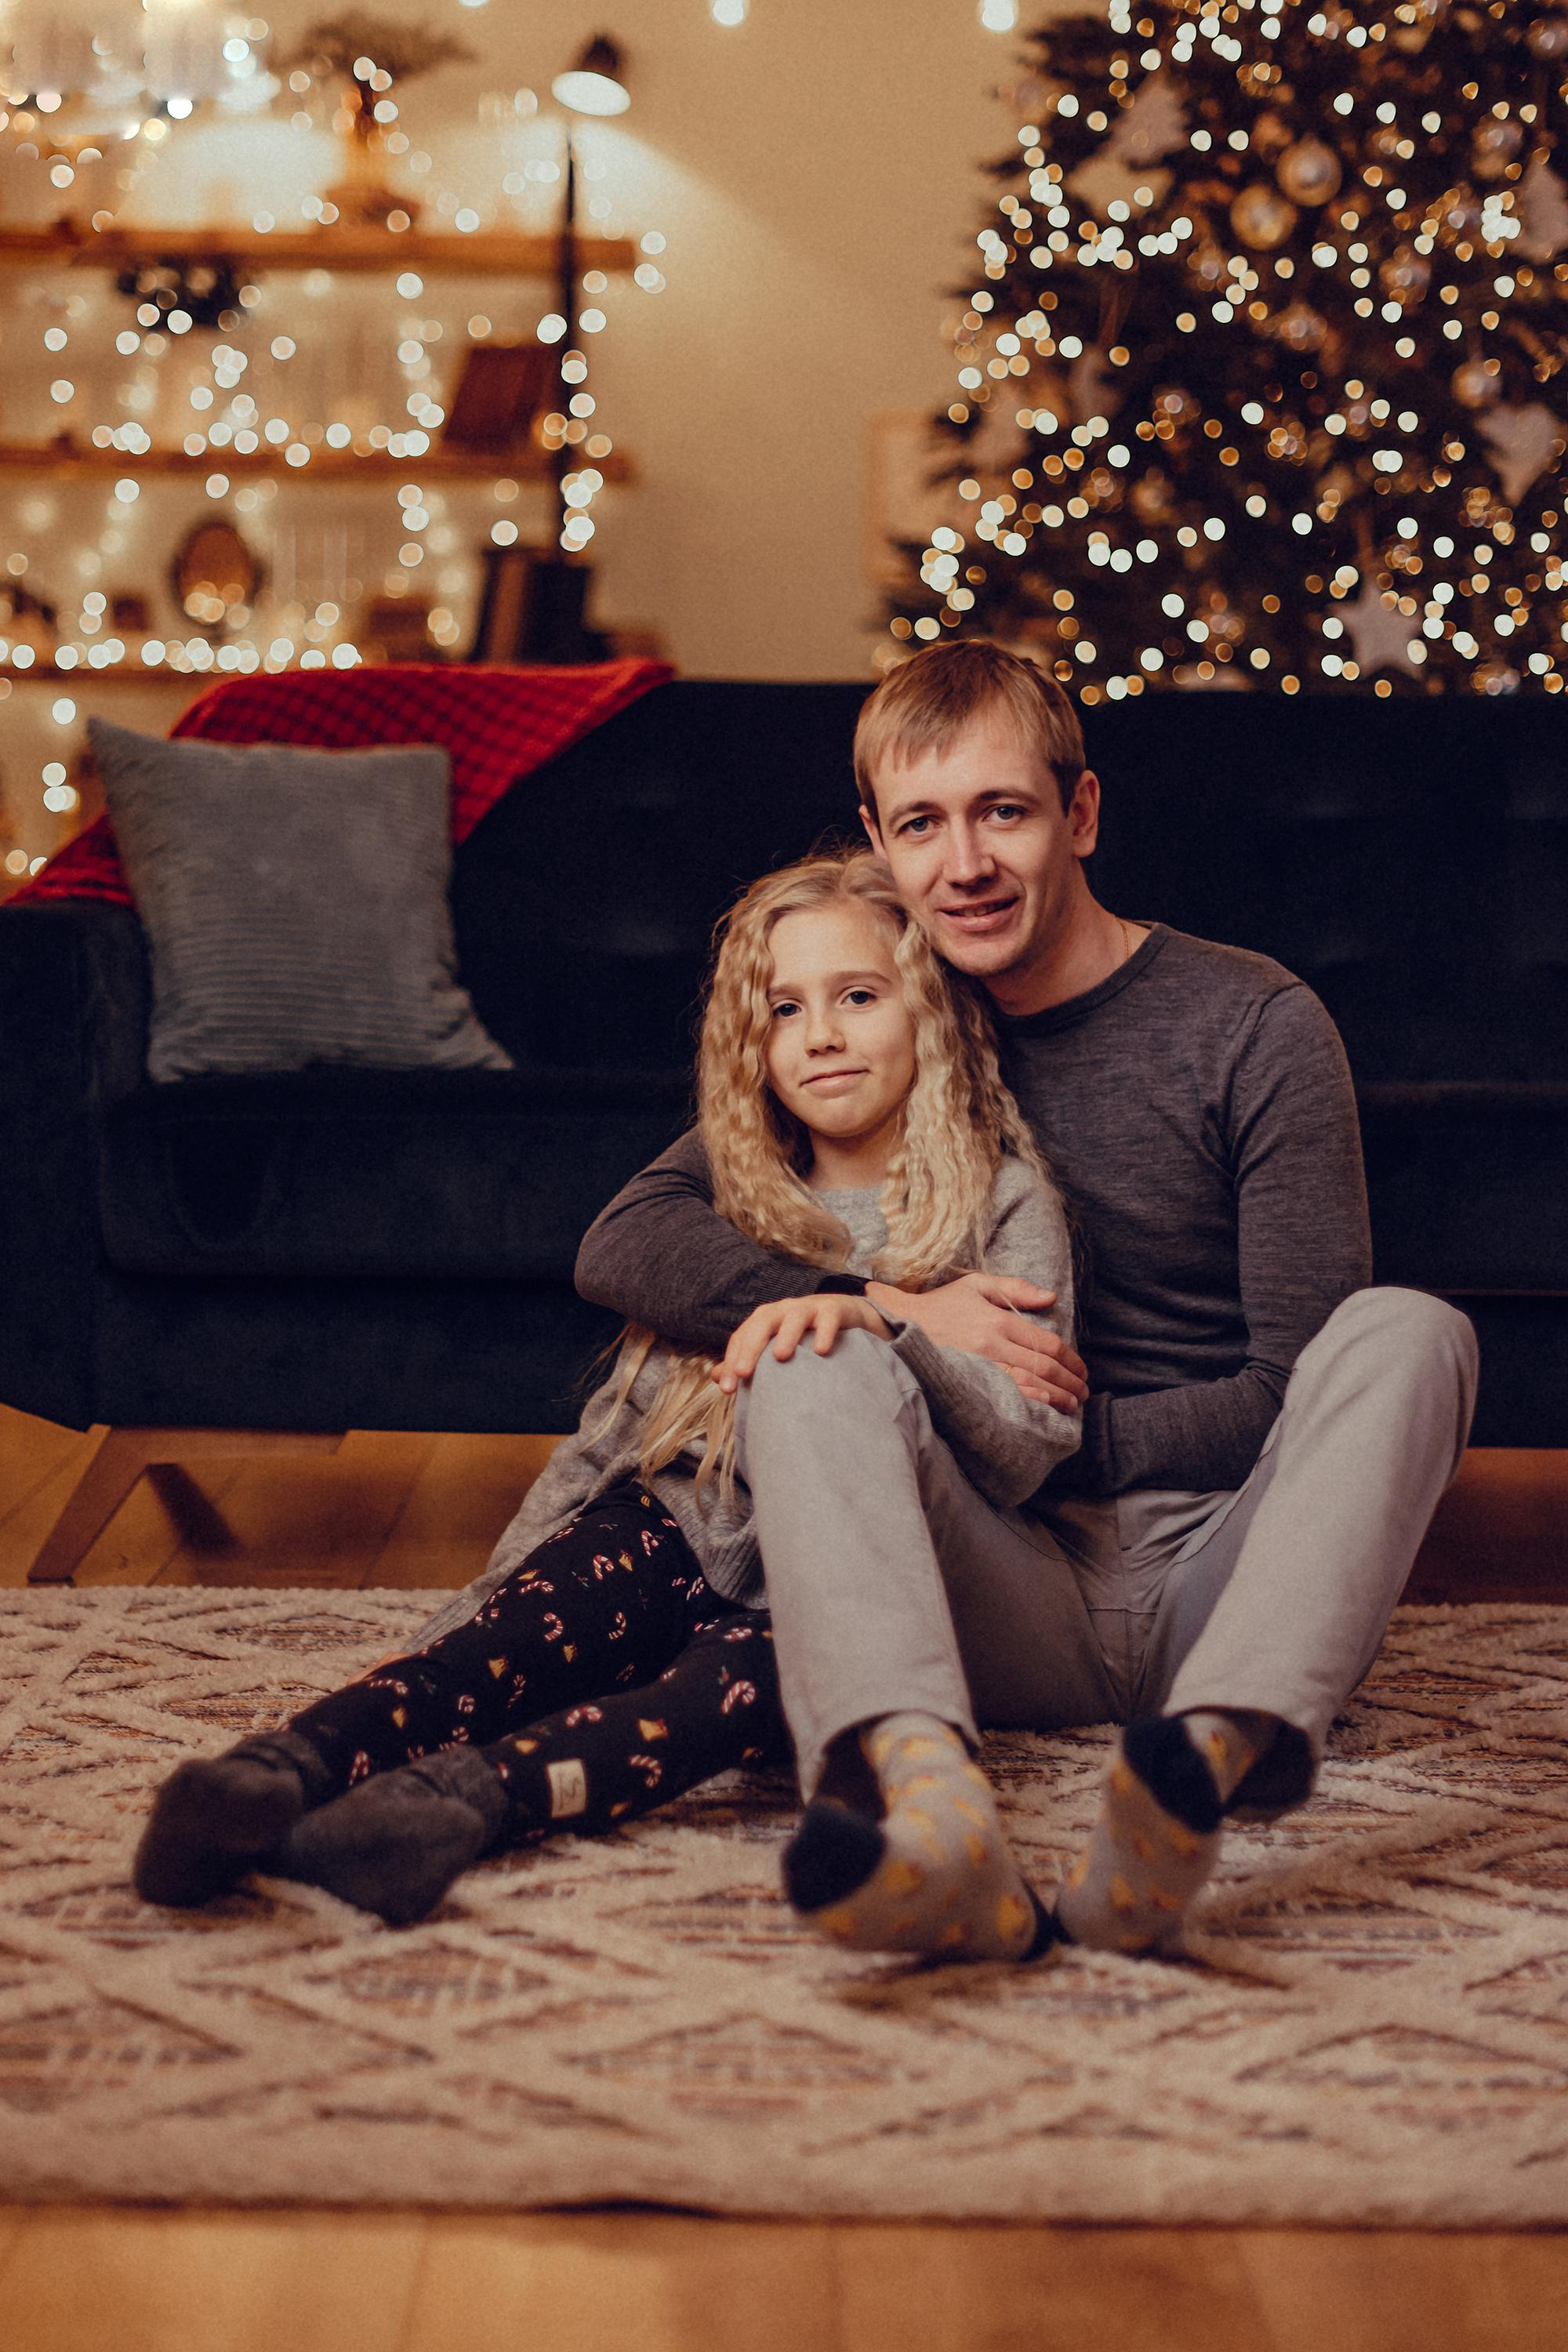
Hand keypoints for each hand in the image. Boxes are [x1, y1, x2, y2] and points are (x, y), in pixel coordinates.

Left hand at [714, 1294, 892, 1392]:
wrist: (842, 1314)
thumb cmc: (802, 1336)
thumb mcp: (773, 1346)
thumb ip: (747, 1360)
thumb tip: (717, 1377)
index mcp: (765, 1320)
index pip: (742, 1337)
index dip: (731, 1360)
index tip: (728, 1389)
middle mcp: (783, 1311)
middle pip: (762, 1323)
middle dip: (751, 1347)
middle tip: (743, 1372)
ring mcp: (809, 1308)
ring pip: (794, 1317)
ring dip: (786, 1335)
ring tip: (780, 1357)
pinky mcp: (834, 1310)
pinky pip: (828, 1319)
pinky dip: (824, 1332)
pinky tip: (821, 1352)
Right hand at [865, 1272, 1088, 1412]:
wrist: (898, 1325)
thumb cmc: (940, 1305)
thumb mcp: (977, 1285)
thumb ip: (1015, 1289)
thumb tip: (1050, 1298)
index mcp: (998, 1320)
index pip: (1046, 1343)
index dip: (1071, 1359)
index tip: (1082, 1371)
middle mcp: (992, 1344)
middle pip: (1043, 1366)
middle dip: (1071, 1382)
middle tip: (1084, 1392)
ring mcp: (979, 1366)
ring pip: (1029, 1385)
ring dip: (1057, 1397)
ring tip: (1072, 1405)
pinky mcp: (967, 1382)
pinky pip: (1005, 1396)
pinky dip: (1030, 1405)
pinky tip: (1043, 1411)